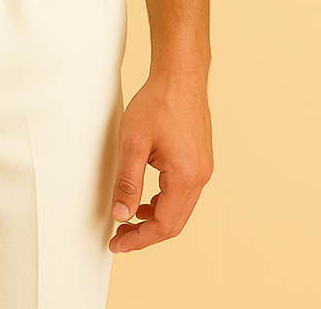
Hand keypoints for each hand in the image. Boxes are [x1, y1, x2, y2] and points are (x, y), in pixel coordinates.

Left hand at [108, 71, 212, 252]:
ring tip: (128, 219)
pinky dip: (164, 203)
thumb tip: (120, 215)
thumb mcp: (133, 143)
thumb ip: (127, 182)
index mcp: (186, 176)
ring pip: (180, 209)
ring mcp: (203, 169)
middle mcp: (200, 177)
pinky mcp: (200, 161)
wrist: (180, 77)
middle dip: (146, 234)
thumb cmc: (157, 103)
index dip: (139, 239)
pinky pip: (183, 193)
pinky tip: (145, 199)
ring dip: (156, 220)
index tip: (117, 244)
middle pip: (175, 223)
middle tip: (120, 238)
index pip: (164, 224)